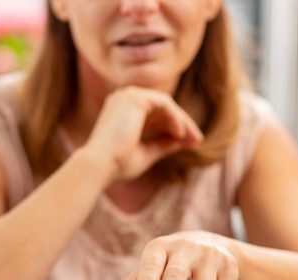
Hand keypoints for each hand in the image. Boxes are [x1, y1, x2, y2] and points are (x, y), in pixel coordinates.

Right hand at [81, 86, 202, 182]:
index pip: (155, 115)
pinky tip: (181, 135)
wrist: (99, 166)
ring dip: (183, 122)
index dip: (174, 128)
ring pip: (166, 105)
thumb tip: (182, 142)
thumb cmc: (117, 164)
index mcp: (122, 111)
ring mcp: (128, 95)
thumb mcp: (146, 153)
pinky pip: (165, 104)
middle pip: (163, 108)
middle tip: (197, 142)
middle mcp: (123, 99)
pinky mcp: (136, 98)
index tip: (191, 144)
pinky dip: (176, 119)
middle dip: (183, 125)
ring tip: (193, 140)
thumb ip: (163, 145)